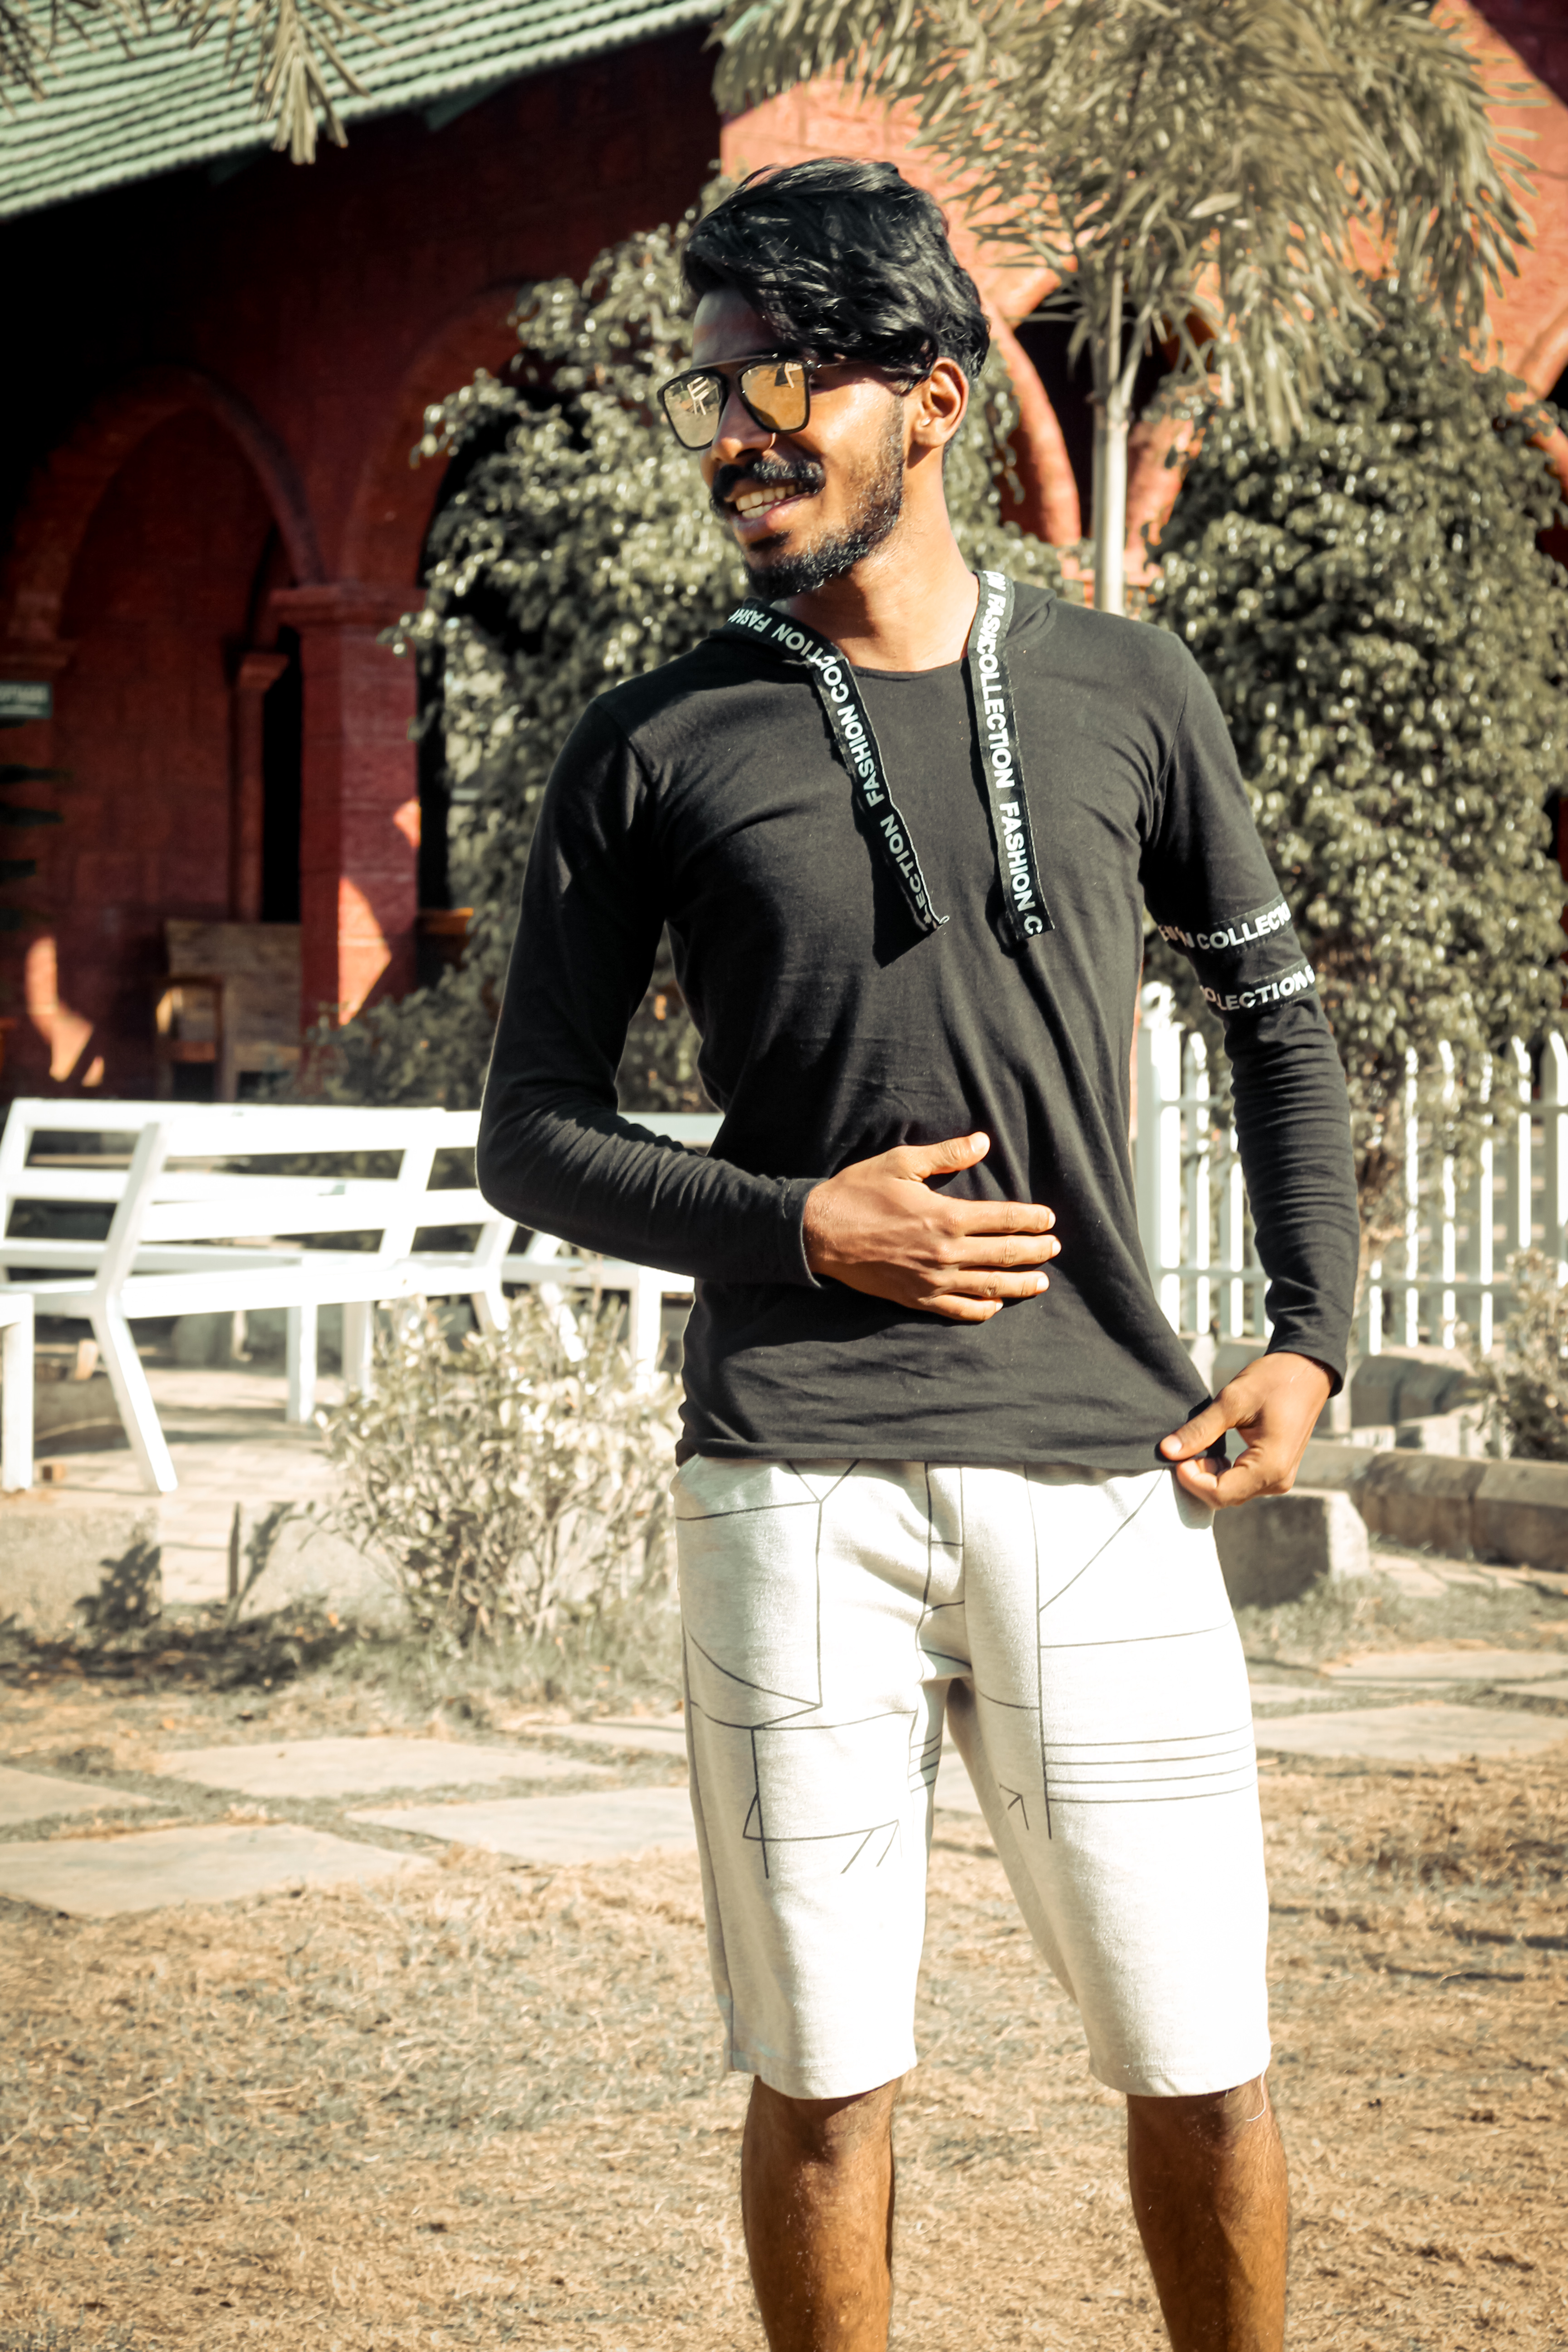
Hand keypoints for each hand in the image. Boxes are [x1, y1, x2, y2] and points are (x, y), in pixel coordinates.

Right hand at [803, 1131, 1057, 1322]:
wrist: (820, 1232)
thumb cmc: (859, 1192)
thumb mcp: (902, 1162)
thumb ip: (947, 1155)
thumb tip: (983, 1142)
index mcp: (946, 1216)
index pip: (1005, 1219)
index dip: (1032, 1220)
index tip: (1049, 1220)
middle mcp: (946, 1253)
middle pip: (1005, 1254)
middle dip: (1035, 1251)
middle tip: (1054, 1249)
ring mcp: (932, 1280)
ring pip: (989, 1286)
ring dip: (1019, 1283)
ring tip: (1041, 1282)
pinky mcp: (916, 1299)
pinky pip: (958, 1310)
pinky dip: (981, 1309)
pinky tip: (995, 1305)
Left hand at [1159, 1352, 1332, 1508]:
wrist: (1306, 1371)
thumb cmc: (1274, 1380)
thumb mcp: (1232, 1401)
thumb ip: (1200, 1430)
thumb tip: (1167, 1451)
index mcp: (1271, 1466)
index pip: (1220, 1494)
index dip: (1191, 1480)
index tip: (1176, 1455)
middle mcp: (1278, 1481)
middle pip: (1225, 1497)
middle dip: (1197, 1478)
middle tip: (1182, 1449)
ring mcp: (1278, 1479)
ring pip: (1231, 1492)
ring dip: (1208, 1475)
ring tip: (1198, 1445)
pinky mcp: (1275, 1472)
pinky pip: (1241, 1484)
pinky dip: (1221, 1472)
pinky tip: (1213, 1451)